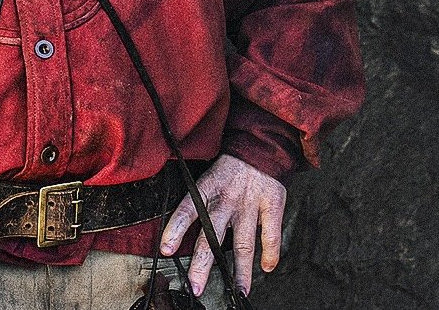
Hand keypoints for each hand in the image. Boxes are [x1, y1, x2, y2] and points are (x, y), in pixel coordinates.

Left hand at [161, 154, 285, 297]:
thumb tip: (181, 232)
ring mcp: (250, 204)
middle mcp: (226, 199)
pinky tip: (267, 268)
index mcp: (206, 189)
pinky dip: (270, 252)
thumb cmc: (228, 170)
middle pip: (212, 236)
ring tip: (237, 290)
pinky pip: (271, 234)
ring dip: (240, 270)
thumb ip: (198, 204)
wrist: (258, 148)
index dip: (175, 229)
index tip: (166, 249)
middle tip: (195, 286)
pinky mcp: (272, 205)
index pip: (186, 210)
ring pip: (242, 243)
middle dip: (203, 264)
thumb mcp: (206, 179)